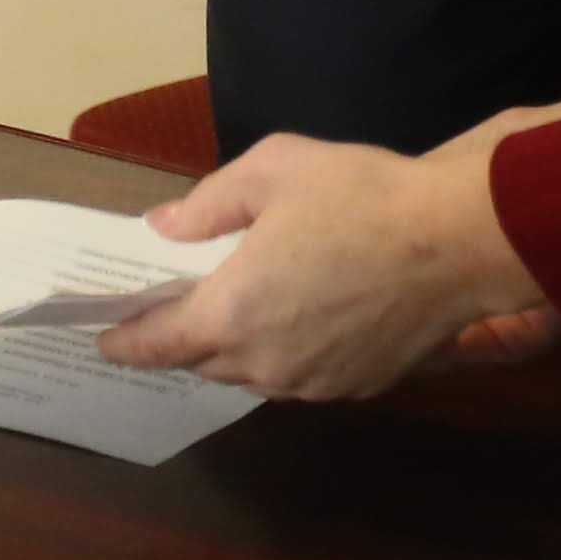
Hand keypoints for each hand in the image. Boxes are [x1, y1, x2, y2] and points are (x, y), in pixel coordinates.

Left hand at [98, 135, 560, 399]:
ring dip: (238, 347)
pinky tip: (300, 316)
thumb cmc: (357, 197)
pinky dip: (287, 351)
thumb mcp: (269, 173)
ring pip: (256, 373)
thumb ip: (207, 206)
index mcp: (230, 315)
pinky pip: (303, 375)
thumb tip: (164, 228)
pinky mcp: (359, 386)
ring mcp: (316, 382)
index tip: (103, 339)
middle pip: (205, 361)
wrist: (457, 240)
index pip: (156, 344)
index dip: (125, 341)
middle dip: (184, 337)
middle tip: (175, 306)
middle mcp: (266, 363)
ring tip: (238, 308)